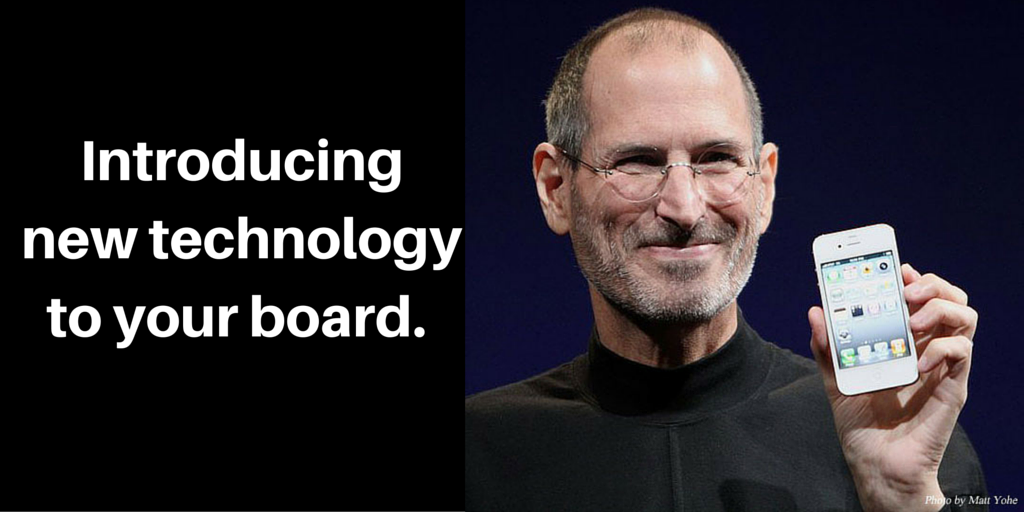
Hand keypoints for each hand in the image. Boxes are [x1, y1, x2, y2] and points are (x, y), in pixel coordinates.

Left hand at [809, 264, 975, 511]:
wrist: (876, 465)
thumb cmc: (862, 424)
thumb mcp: (836, 379)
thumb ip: (827, 347)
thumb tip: (816, 311)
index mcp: (905, 341)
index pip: (921, 297)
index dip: (916, 277)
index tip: (898, 269)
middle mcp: (928, 348)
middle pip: (951, 298)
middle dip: (932, 284)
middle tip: (906, 291)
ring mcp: (943, 367)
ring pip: (965, 317)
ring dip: (940, 308)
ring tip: (912, 320)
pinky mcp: (952, 388)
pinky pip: (962, 352)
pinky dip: (942, 346)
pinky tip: (917, 359)